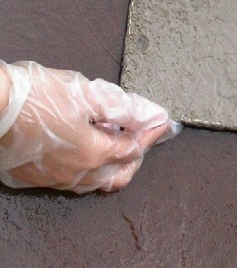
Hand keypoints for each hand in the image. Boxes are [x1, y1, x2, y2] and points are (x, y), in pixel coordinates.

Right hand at [0, 61, 179, 193]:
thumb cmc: (34, 96)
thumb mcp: (85, 95)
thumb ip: (123, 108)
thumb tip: (152, 114)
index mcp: (93, 153)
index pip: (135, 147)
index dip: (152, 134)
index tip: (163, 123)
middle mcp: (78, 173)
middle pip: (122, 172)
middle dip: (138, 153)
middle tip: (144, 133)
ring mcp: (57, 179)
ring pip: (100, 181)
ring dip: (117, 162)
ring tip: (119, 139)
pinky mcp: (40, 177)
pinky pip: (78, 181)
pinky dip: (94, 167)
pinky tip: (91, 148)